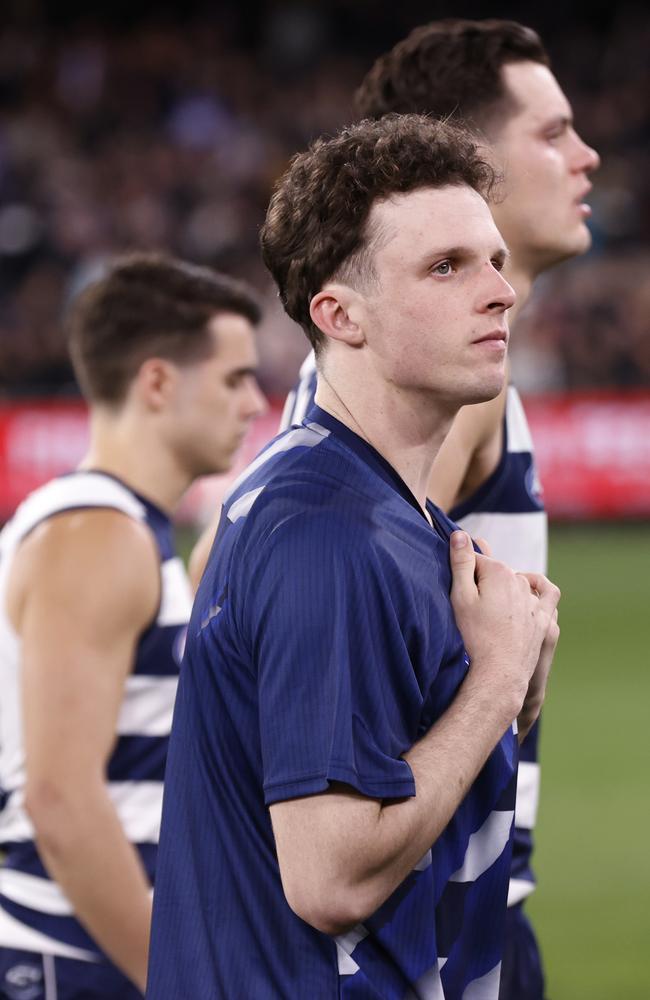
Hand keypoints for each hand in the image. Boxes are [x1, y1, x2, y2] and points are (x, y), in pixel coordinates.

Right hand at [449, 531, 560, 727]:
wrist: (499, 675)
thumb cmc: (473, 637)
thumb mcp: (460, 597)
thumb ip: (461, 563)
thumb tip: (460, 534)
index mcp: (499, 572)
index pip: (476, 560)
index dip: (462, 572)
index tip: (454, 587)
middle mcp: (521, 582)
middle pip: (497, 571)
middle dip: (482, 580)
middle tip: (467, 603)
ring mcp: (536, 601)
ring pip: (519, 582)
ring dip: (505, 586)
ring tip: (490, 604)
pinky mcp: (545, 620)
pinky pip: (548, 595)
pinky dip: (539, 590)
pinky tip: (528, 593)